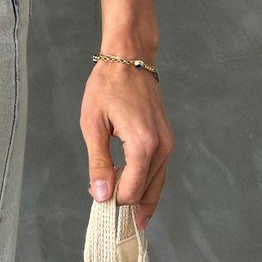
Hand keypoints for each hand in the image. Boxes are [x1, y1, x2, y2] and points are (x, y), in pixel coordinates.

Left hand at [80, 55, 174, 228]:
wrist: (129, 59)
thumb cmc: (107, 86)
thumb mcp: (93, 124)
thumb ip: (98, 163)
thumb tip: (101, 195)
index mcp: (143, 144)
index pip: (131, 191)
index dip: (112, 199)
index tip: (94, 196)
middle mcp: (162, 148)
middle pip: (146, 192)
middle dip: (124, 200)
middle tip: (101, 200)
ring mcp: (167, 144)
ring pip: (156, 185)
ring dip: (136, 195)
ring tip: (114, 201)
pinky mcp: (167, 139)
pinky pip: (158, 170)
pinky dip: (145, 182)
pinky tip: (129, 186)